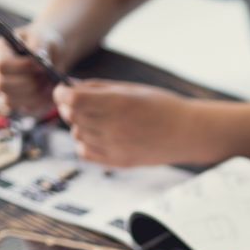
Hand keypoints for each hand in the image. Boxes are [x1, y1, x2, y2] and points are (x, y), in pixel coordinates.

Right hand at [0, 26, 62, 118]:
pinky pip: (23, 109)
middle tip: (46, 76)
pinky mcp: (16, 102)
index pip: (1, 66)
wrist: (51, 55)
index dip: (21, 67)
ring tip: (49, 83)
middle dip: (28, 83)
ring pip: (10, 101)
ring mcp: (3, 90)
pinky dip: (38, 104)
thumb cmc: (43, 42)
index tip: (40, 64)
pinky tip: (48, 92)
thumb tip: (37, 61)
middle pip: (2, 86)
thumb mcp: (42, 37)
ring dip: (34, 95)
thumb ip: (38, 45)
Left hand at [53, 80, 213, 166]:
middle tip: (79, 103)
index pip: (72, 99)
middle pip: (71, 116)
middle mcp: (114, 126)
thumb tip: (70, 88)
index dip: (62, 93)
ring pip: (76, 134)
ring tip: (95, 120)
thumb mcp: (131, 89)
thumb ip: (99, 88)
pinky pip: (85, 152)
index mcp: (118, 103)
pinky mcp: (118, 161)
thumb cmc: (162, 106)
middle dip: (69, 107)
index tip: (64, 91)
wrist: (187, 133)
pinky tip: (97, 135)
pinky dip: (84, 143)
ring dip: (78, 125)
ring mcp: (116, 146)